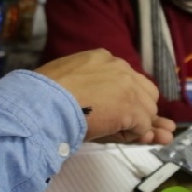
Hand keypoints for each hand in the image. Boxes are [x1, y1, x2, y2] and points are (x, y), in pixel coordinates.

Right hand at [37, 49, 171, 143]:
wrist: (43, 104)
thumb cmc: (47, 95)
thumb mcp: (73, 85)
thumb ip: (97, 93)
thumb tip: (120, 105)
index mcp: (103, 57)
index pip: (127, 79)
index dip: (124, 98)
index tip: (113, 111)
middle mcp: (120, 66)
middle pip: (146, 92)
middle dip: (138, 110)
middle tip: (120, 124)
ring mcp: (128, 86)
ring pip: (148, 110)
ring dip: (134, 123)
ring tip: (109, 128)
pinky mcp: (131, 107)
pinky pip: (143, 126)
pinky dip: (131, 134)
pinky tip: (109, 132)